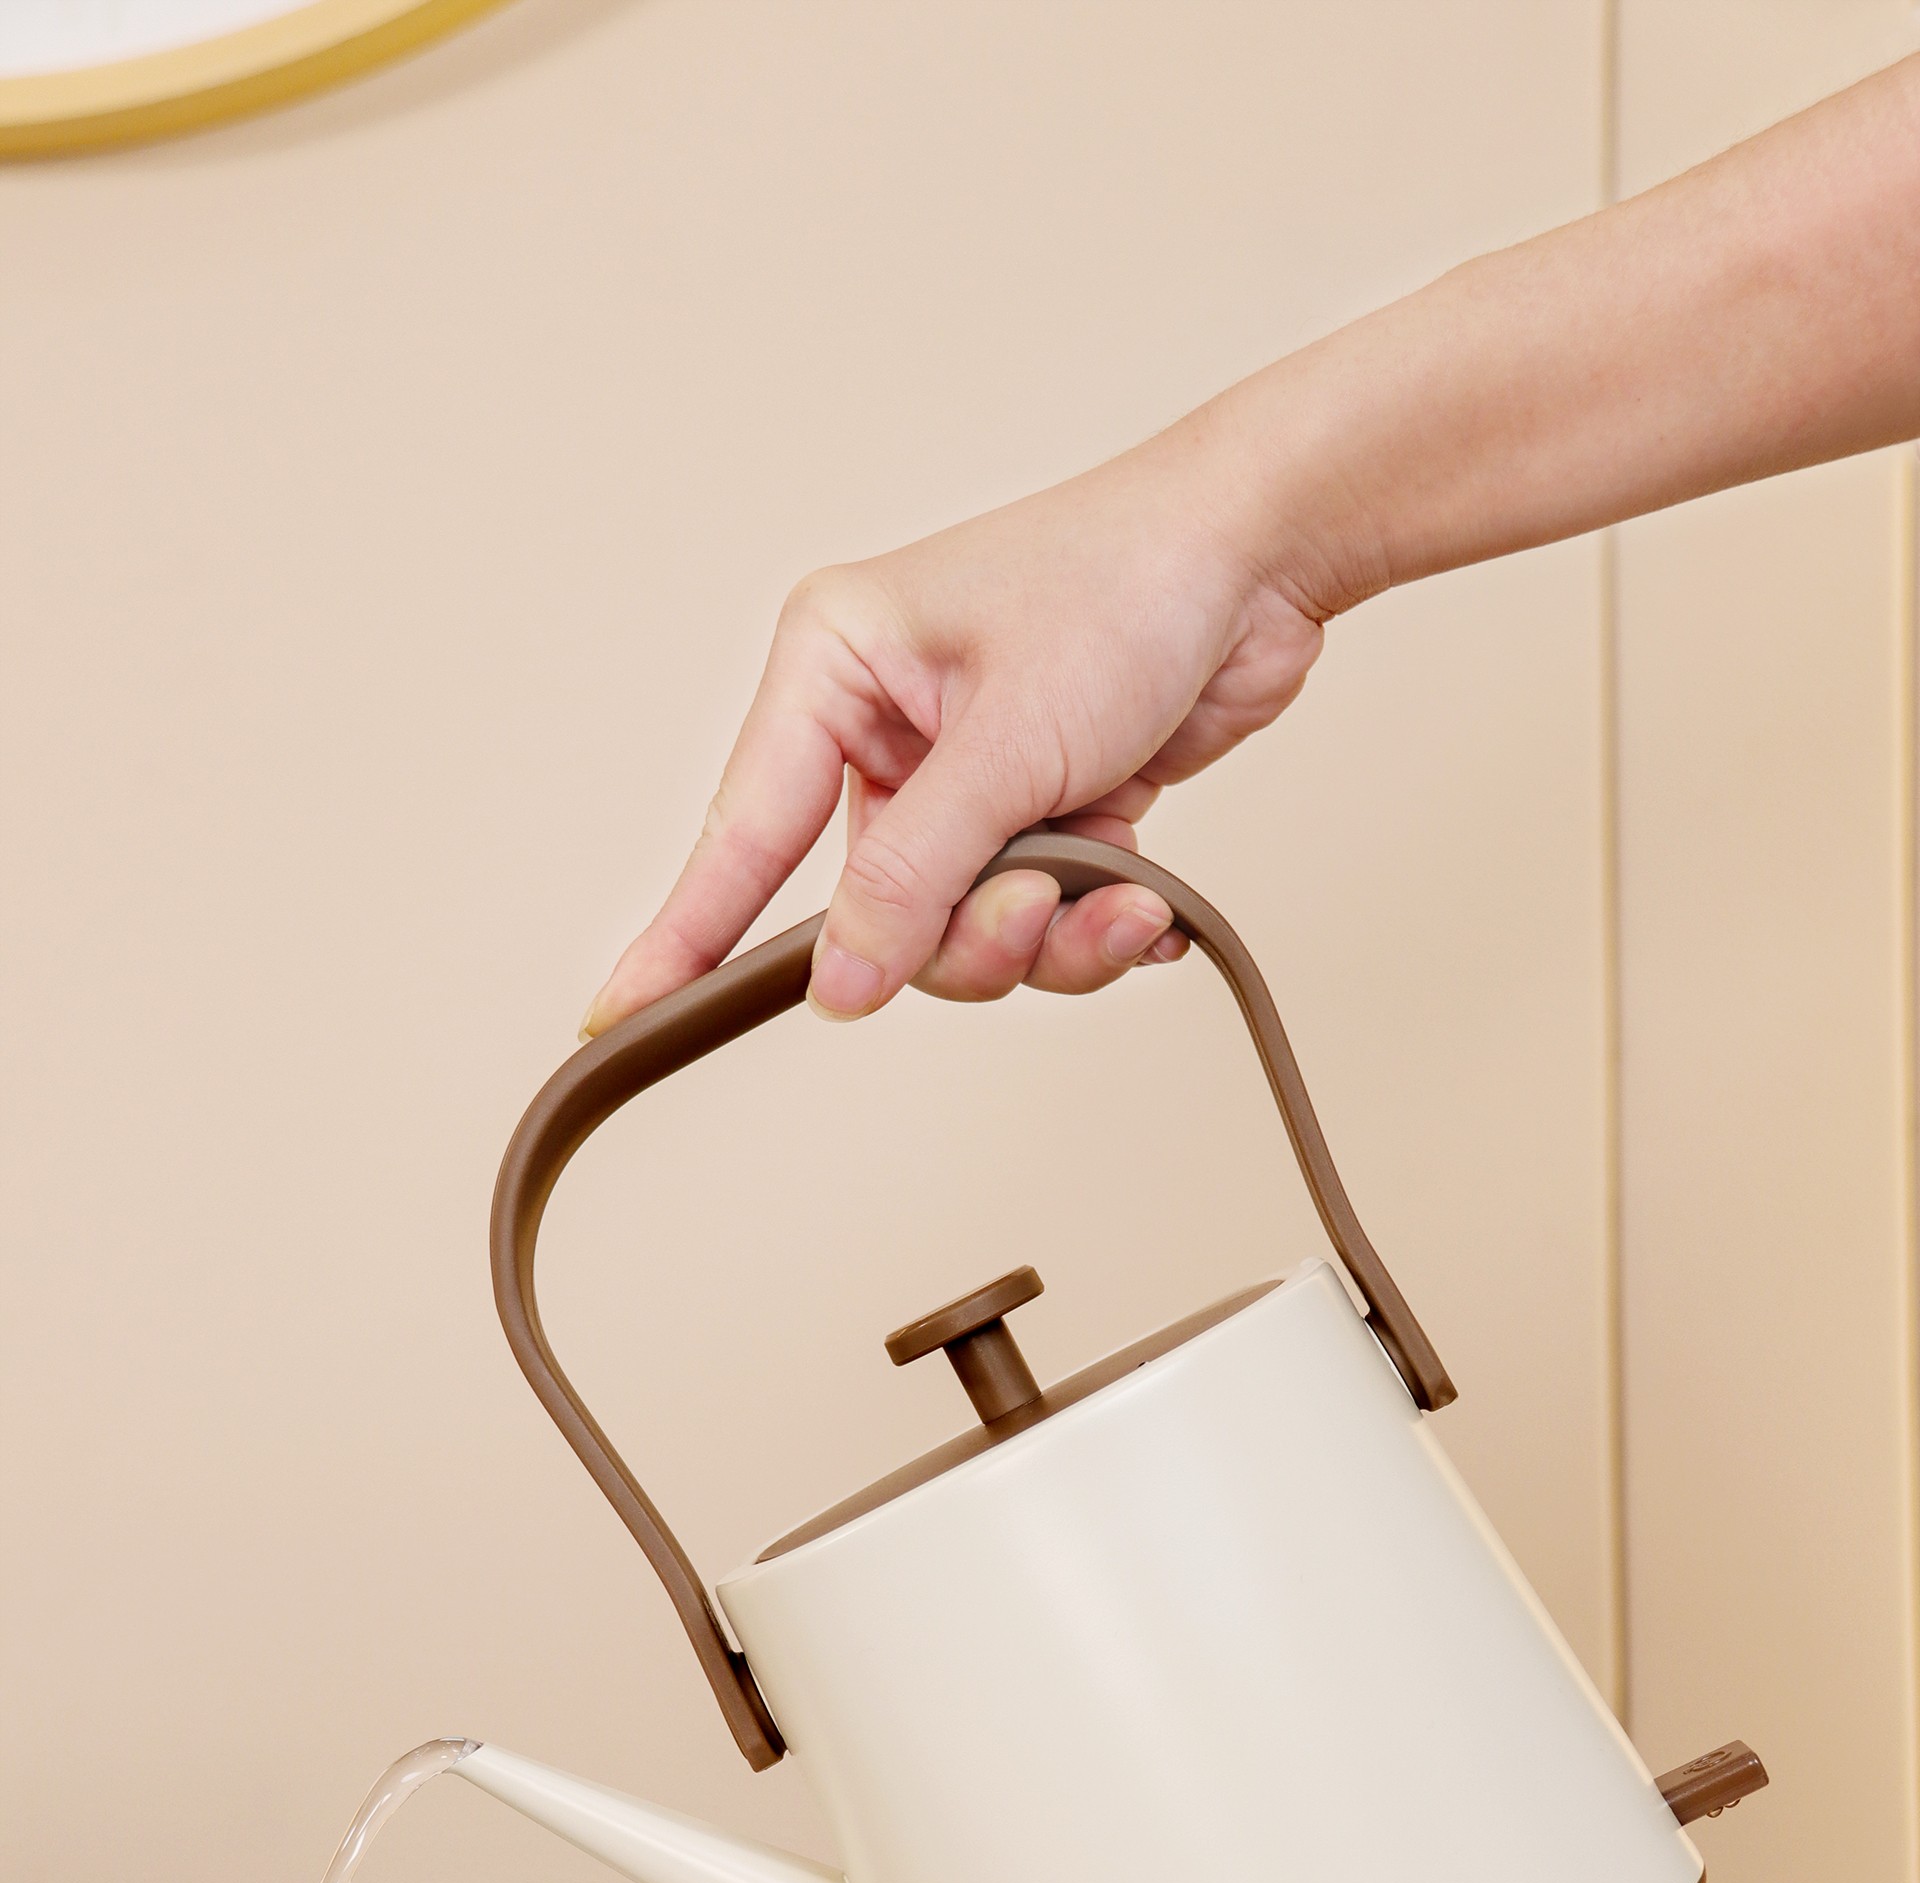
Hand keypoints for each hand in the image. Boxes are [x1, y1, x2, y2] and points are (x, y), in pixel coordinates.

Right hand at [582, 411, 1327, 1031]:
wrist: (1265, 557)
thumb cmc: (1129, 587)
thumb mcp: (1009, 745)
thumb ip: (913, 876)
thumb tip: (838, 980)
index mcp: (832, 669)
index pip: (741, 833)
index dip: (685, 934)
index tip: (616, 1015)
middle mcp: (883, 726)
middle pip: (874, 912)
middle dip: (967, 936)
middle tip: (1037, 909)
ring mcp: (962, 775)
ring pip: (960, 933)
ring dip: (1045, 939)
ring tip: (1120, 899)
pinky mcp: (1038, 809)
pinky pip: (1033, 921)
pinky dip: (1091, 926)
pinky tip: (1145, 900)